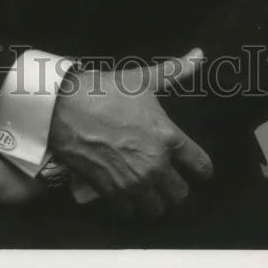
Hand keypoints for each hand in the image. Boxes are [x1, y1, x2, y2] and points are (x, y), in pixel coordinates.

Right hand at [48, 48, 212, 219]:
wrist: (65, 109)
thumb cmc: (105, 91)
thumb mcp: (143, 79)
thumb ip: (175, 70)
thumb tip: (199, 54)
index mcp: (168, 137)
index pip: (201, 167)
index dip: (203, 169)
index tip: (199, 169)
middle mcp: (155, 165)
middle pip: (182, 195)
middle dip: (179, 188)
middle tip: (172, 179)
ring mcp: (133, 182)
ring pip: (158, 209)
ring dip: (157, 200)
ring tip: (151, 188)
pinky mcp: (111, 192)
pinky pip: (131, 213)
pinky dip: (132, 206)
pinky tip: (128, 192)